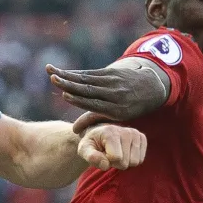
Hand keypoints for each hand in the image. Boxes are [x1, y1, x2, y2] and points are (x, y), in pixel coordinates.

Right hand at [47, 60, 168, 120]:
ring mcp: (113, 82)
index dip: (79, 100)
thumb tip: (75, 131)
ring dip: (67, 75)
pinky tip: (63, 72)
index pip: (95, 104)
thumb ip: (94, 120)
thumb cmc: (129, 107)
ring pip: (87, 79)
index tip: (65, 95)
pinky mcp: (111, 72)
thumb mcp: (116, 117)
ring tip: (51, 72)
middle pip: (89, 89)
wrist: (151, 87)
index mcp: (117, 109)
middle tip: (53, 79)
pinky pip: (91, 73)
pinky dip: (76, 73)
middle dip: (69, 84)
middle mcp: (115, 94)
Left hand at [78, 123, 146, 170]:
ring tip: (116, 153)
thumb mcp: (84, 150)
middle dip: (116, 163)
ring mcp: (135, 133)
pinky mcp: (142, 138)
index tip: (102, 154)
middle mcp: (126, 131)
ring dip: (124, 162)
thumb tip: (104, 165)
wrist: (100, 135)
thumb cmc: (92, 144)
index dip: (107, 161)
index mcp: (111, 132)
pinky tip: (124, 152)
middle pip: (125, 162)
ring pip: (135, 162)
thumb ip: (91, 157)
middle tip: (109, 154)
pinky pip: (141, 159)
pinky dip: (131, 159)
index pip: (116, 157)